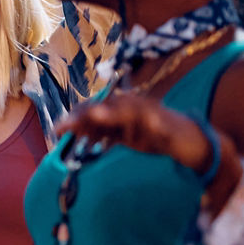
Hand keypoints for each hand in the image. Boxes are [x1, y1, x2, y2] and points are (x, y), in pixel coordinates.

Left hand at [54, 93, 216, 174]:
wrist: (187, 139)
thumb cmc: (150, 135)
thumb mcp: (120, 135)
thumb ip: (97, 132)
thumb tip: (69, 134)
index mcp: (118, 107)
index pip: (92, 109)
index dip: (74, 118)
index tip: (57, 130)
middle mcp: (131, 105)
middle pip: (104, 107)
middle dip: (84, 117)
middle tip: (66, 126)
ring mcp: (150, 112)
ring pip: (129, 111)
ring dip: (112, 113)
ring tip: (95, 116)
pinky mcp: (168, 124)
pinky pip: (159, 124)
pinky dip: (154, 125)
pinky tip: (149, 126)